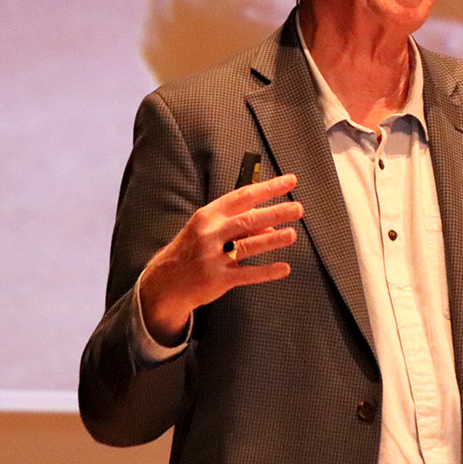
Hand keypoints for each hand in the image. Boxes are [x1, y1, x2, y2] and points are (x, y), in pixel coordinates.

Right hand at [138, 174, 304, 344]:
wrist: (164, 282)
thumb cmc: (191, 249)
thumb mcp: (208, 228)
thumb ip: (238, 222)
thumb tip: (271, 222)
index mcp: (209, 215)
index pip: (244, 196)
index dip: (269, 187)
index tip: (290, 181)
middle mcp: (210, 233)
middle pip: (248, 219)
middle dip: (276, 212)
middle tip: (297, 208)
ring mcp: (213, 257)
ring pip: (249, 245)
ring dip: (274, 239)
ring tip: (292, 234)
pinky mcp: (218, 279)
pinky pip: (248, 274)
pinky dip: (267, 271)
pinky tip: (283, 268)